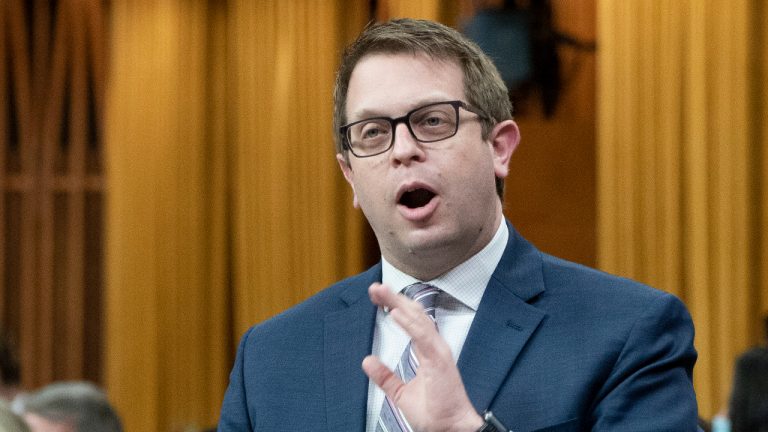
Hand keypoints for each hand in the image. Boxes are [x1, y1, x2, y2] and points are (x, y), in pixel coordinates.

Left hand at [362, 283, 483, 431]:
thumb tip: (367, 361)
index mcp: (428, 351)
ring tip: (381, 292)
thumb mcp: (401, 393)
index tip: (377, 296)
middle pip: (414, 315)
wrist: (450, 429)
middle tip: (375, 287)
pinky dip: (409, 322)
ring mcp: (439, 351)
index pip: (411, 321)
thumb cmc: (435, 413)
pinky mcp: (440, 360)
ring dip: (398, 303)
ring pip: (418, 319)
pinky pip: (423, 336)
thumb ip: (386, 377)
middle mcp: (435, 347)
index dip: (395, 305)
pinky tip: (395, 312)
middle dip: (394, 298)